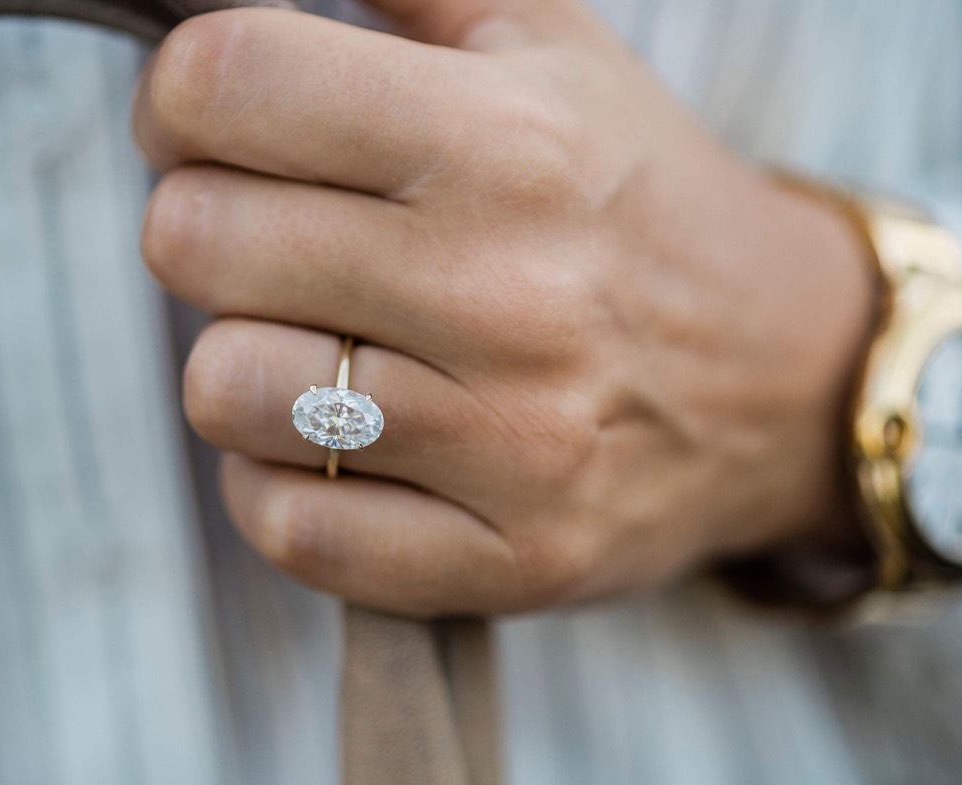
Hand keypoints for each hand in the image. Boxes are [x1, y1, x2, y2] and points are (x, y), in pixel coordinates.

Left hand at [131, 0, 875, 614]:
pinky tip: (334, 444)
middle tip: (274, 239)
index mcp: (511, 143)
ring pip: (224, 391)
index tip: (208, 125)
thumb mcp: (546, 49)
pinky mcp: (509, 558)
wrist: (781, 379)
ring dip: (241, 362)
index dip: (180, 97)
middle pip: (193, 240)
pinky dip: (277, 483)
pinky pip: (287, 529)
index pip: (228, 81)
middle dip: (204, 226)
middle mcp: (511, 294)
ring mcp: (514, 445)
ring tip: (316, 346)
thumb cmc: (632, 201)